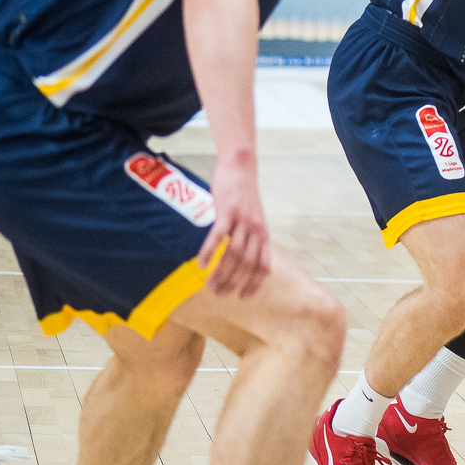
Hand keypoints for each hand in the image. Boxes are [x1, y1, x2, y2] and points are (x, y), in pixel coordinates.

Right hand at [199, 157, 270, 298]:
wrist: (241, 167)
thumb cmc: (244, 196)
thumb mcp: (253, 219)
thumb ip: (249, 238)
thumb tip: (240, 260)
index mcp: (264, 235)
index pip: (264, 267)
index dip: (254, 284)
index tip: (242, 297)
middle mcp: (257, 230)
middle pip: (246, 264)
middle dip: (233, 283)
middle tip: (218, 294)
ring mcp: (243, 221)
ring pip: (233, 254)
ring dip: (220, 272)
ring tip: (208, 285)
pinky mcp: (228, 211)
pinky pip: (218, 236)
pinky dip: (209, 252)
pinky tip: (200, 264)